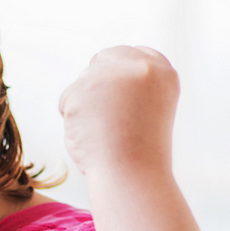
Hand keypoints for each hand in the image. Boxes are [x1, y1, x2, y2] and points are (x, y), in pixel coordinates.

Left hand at [59, 46, 178, 179]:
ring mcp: (111, 75)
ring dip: (85, 107)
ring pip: (83, 82)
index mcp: (163, 72)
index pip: (131, 54)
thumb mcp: (149, 111)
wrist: (131, 176)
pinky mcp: (83, 88)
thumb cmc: (139, 155)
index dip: (118, 75)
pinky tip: (90, 137)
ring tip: (104, 133)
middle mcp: (140, 66)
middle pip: (102, 61)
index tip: (117, 99)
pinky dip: (72, 121)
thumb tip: (100, 76)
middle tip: (106, 119)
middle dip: (97, 86)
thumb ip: (133, 89)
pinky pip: (66, 101)